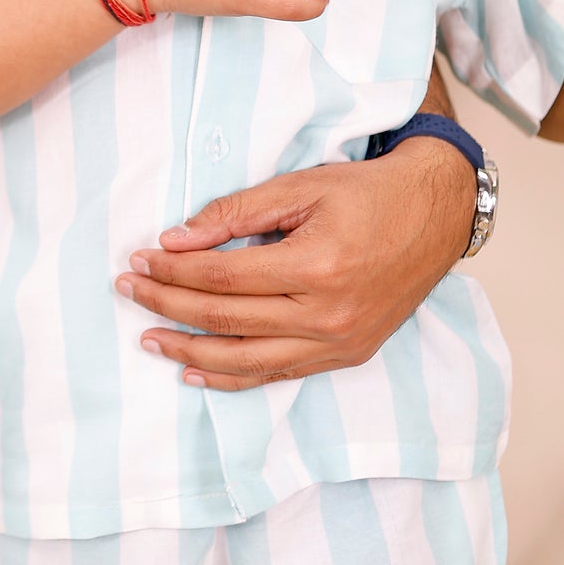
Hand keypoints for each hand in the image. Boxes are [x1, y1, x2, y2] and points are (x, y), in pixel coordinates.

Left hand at [116, 138, 476, 388]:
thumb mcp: (301, 186)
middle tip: (129, 289)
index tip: (139, 259)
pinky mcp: (346, 355)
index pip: (223, 276)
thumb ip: (236, 213)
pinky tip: (196, 372)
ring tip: (149, 339)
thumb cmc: (367, 193)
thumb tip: (175, 239)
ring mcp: (339, 343)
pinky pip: (278, 375)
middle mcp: (328, 314)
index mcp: (317, 266)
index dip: (174, 270)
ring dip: (190, 352)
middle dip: (168, 304)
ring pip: (247, 360)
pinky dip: (233, 378)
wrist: (436, 216)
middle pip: (227, 319)